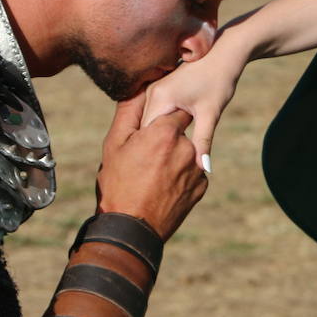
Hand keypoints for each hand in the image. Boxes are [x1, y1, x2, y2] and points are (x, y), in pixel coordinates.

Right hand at [95, 95, 207, 239]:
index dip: (162, 118)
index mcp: (165, 132)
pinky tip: (163, 186)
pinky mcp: (201, 186)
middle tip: (148, 157)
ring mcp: (196, 168)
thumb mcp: (115, 145)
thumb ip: (129, 112)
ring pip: (186, 152)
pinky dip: (181, 176)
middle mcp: (186, 147)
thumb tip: (137, 88)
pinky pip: (191, 172)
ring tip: (153, 174)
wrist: (133, 228)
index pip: (175, 109)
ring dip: (174, 158)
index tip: (153, 127)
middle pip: (181, 132)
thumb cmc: (118, 184)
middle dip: (168, 139)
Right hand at [141, 37, 246, 169]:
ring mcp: (154, 90)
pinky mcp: (160, 90)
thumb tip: (204, 169)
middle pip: (145, 129)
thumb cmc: (220, 80)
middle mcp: (151, 92)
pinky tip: (170, 142)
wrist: (225, 51)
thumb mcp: (211, 114)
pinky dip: (161, 129)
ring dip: (155, 139)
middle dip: (152, 148)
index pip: (146, 133)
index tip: (157, 172)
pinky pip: (155, 115)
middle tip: (160, 172)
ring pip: (149, 122)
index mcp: (159, 97)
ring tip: (162, 161)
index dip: (151, 153)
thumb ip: (204, 141)